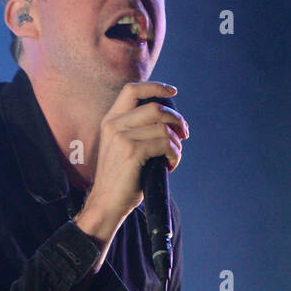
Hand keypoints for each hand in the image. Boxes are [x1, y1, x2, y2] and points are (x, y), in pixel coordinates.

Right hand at [75, 81, 188, 245]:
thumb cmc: (119, 179)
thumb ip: (137, 130)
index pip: (132, 90)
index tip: (173, 92)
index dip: (155, 87)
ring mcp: (121, 137)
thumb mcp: (122, 147)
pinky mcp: (132, 151)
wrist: (105, 203)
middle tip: (184, 134)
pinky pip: (164, 144)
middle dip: (176, 119)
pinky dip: (174, 154)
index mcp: (110, 120)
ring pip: (162, 127)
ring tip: (173, 156)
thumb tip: (169, 121)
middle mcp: (114, 125)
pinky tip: (170, 165)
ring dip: (176, 142)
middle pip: (155, 108)